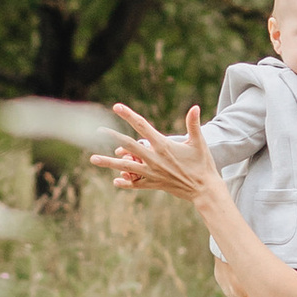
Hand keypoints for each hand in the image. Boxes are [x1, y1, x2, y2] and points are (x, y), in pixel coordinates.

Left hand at [93, 101, 215, 201]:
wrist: (204, 189)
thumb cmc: (203, 164)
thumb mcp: (198, 142)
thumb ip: (193, 124)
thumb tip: (195, 107)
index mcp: (163, 146)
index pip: (142, 126)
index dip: (129, 115)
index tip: (116, 107)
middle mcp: (154, 159)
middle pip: (128, 146)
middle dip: (112, 137)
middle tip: (98, 130)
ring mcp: (152, 173)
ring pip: (125, 167)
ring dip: (108, 163)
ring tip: (92, 159)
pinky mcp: (153, 184)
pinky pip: (135, 184)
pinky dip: (125, 183)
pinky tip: (116, 181)